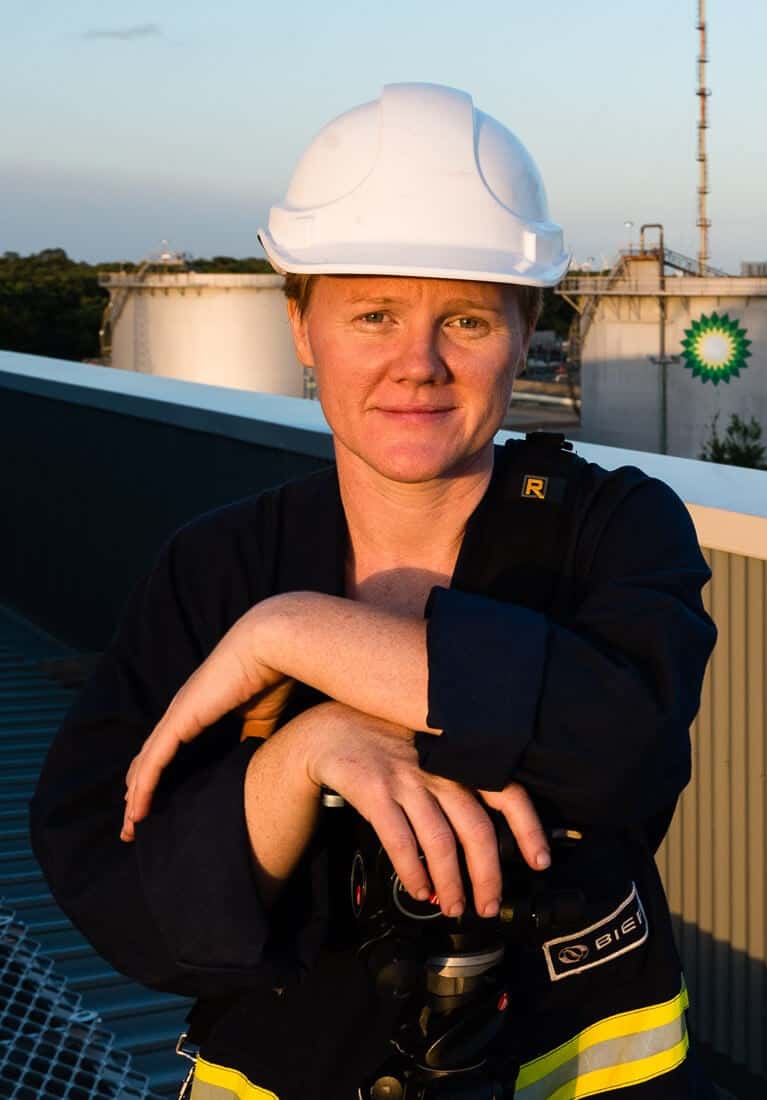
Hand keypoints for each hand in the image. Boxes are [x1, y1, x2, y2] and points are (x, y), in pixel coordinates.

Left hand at [121, 616, 286, 839]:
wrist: (269, 648)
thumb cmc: (270, 677)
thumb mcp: (259, 719)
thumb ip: (249, 740)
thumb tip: (249, 763)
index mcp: (198, 712)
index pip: (167, 751)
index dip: (157, 777)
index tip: (152, 804)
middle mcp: (180, 713)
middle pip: (148, 760)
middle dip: (138, 793)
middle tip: (132, 825)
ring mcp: (176, 715)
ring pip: (145, 764)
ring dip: (135, 797)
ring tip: (129, 827)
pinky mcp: (180, 719)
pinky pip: (154, 760)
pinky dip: (144, 786)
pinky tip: (136, 808)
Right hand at [299, 703, 549, 918]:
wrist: (330, 731)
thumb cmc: (386, 745)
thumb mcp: (430, 751)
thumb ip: (458, 780)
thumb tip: (489, 835)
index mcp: (458, 760)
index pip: (507, 792)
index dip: (528, 828)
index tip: (540, 861)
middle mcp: (439, 769)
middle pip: (476, 829)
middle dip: (487, 876)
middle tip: (488, 905)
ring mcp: (407, 780)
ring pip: (441, 843)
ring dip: (451, 883)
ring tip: (452, 906)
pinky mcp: (375, 793)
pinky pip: (400, 842)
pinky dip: (413, 873)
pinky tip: (419, 889)